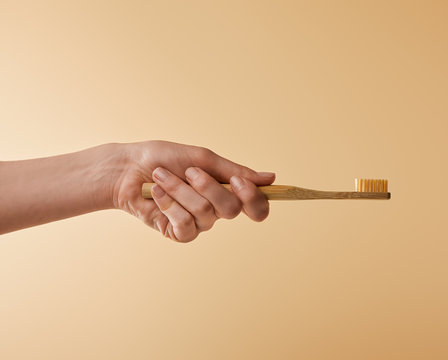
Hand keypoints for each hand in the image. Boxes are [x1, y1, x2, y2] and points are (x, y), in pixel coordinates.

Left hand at [112, 141, 274, 241]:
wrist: (128, 167)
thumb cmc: (165, 158)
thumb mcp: (202, 158)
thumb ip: (235, 171)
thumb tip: (271, 178)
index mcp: (227, 190)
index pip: (255, 207)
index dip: (253, 199)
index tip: (237, 182)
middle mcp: (216, 210)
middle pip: (230, 209)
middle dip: (207, 187)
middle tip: (188, 171)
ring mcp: (198, 223)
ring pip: (204, 213)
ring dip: (180, 190)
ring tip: (161, 177)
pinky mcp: (178, 233)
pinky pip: (184, 224)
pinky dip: (168, 204)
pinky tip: (155, 193)